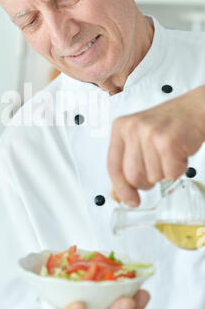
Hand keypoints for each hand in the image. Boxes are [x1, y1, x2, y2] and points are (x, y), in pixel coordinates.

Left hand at [108, 85, 204, 206]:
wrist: (195, 109)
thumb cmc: (170, 123)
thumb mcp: (141, 137)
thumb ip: (128, 162)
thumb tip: (118, 193)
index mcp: (121, 127)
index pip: (113, 166)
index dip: (121, 188)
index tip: (129, 199)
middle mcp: (132, 129)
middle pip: (132, 177)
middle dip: (147, 181)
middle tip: (157, 167)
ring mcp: (149, 135)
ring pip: (152, 177)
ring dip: (165, 171)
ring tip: (169, 153)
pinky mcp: (167, 142)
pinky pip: (170, 173)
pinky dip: (178, 169)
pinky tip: (178, 153)